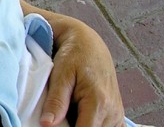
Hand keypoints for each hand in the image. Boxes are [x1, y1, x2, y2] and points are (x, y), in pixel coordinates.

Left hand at [20, 0, 124, 126]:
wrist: (88, 43)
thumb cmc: (73, 55)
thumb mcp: (61, 75)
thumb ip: (56, 101)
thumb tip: (46, 125)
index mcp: (98, 102)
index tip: (52, 124)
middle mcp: (112, 111)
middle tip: (59, 113)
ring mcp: (117, 114)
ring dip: (82, 125)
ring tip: (69, 111)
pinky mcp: (117, 114)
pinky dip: (93, 125)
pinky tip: (81, 115)